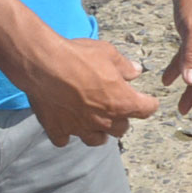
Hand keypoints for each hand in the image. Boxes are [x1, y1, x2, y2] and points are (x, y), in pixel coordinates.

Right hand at [22, 36, 158, 145]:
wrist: (43, 64)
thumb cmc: (78, 56)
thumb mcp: (108, 53)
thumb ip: (124, 66)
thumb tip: (136, 71)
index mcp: (122, 102)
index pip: (147, 109)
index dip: (149, 104)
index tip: (148, 101)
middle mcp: (104, 120)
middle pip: (122, 128)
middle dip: (122, 118)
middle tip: (116, 107)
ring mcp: (80, 128)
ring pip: (97, 139)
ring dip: (99, 131)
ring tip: (95, 121)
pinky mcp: (59, 130)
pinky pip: (65, 139)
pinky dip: (67, 133)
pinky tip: (66, 123)